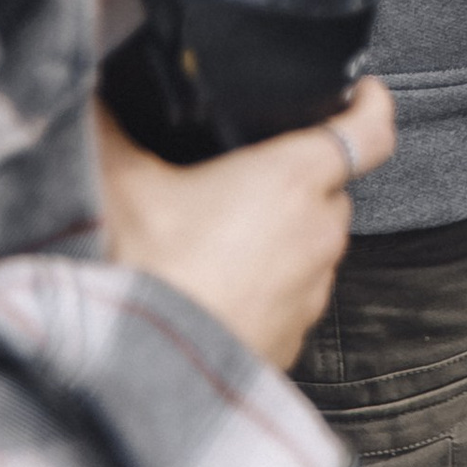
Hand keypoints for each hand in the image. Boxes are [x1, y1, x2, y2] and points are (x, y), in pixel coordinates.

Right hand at [94, 78, 395, 369]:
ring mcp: (310, 293)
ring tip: (225, 237)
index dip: (371, 105)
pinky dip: (270, 288)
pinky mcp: (291, 342)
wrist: (142, 376)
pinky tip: (221, 288)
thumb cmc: (146, 271)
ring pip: (315, 247)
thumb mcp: (121, 183)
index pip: (369, 132)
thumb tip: (95, 90)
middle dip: (304, 181)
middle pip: (333, 190)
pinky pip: (295, 299)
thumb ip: (112, 126)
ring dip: (285, 238)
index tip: (363, 92)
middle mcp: (317, 232)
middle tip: (251, 176)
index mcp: (295, 178)